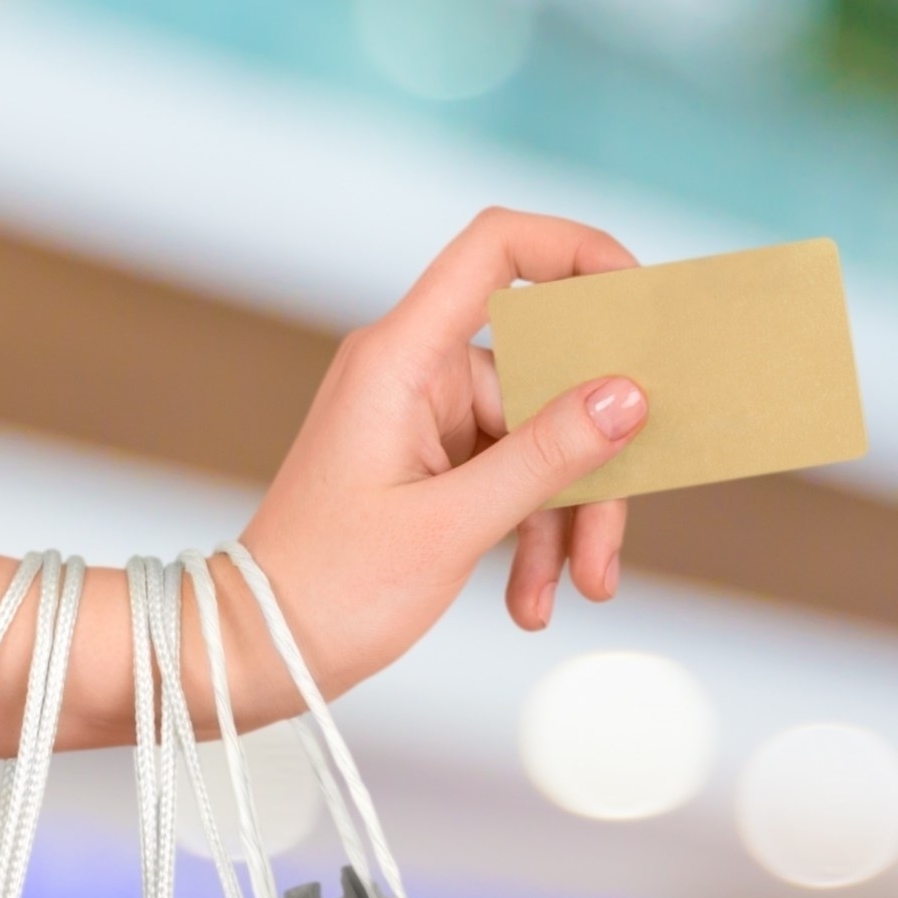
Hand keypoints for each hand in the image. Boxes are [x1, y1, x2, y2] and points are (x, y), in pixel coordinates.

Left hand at [232, 206, 645, 687]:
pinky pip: (513, 476)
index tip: (638, 302)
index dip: (576, 251)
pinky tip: (533, 598)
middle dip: (589, 461)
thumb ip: (547, 457)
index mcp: (401, 356)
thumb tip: (628, 397)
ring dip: (566, 520)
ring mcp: (424, 417)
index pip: (496, 249)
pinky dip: (535, 535)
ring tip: (574, 591)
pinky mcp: (432, 461)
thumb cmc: (329, 587)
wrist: (260, 648)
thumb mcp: (453, 526)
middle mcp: (414, 371)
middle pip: (545, 378)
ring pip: (540, 440)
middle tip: (607, 545)